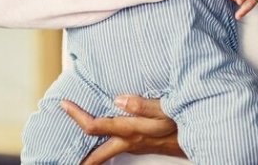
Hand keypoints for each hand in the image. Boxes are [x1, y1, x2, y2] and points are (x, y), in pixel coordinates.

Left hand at [61, 95, 182, 164]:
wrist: (196, 137)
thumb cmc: (183, 122)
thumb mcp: (166, 110)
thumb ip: (142, 105)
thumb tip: (117, 99)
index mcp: (131, 130)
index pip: (96, 126)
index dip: (78, 116)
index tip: (65, 104)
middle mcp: (129, 141)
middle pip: (97, 154)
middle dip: (80, 158)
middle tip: (61, 157)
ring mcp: (133, 146)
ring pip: (105, 154)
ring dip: (90, 155)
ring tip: (76, 155)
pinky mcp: (138, 145)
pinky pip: (114, 149)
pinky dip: (102, 148)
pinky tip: (99, 144)